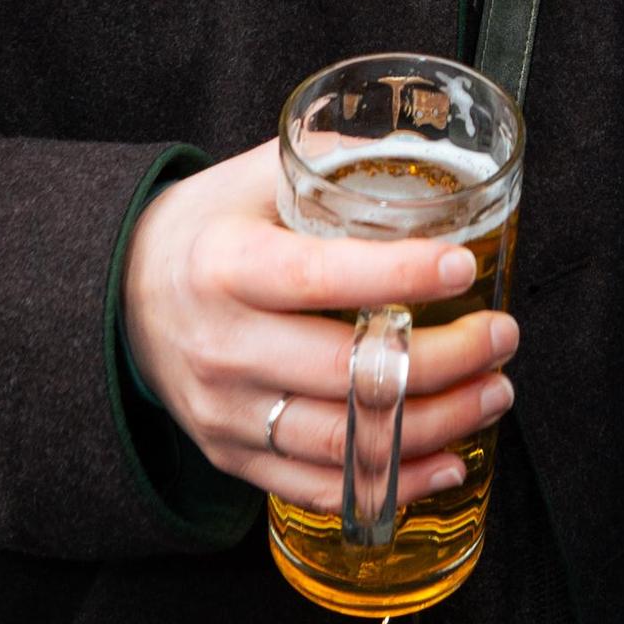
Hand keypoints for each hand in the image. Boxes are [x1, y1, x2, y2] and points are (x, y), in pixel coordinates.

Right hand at [122, 140, 517, 511]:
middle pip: (347, 372)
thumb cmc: (206, 230)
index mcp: (225, 267)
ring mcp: (226, 410)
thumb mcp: (251, 179)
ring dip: (435, 424)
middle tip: (502, 337)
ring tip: (493, 394)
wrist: (121, 295)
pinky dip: (392, 482)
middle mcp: (222, 345)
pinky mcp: (233, 454)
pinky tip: (449, 460)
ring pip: (344, 440)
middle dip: (444, 360)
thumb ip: (327, 162)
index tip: (462, 265)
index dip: (397, 274)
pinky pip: (319, 485)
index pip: (318, 277)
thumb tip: (420, 138)